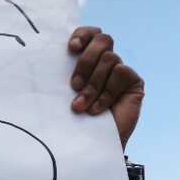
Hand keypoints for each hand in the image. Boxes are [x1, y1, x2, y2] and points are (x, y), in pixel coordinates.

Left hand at [68, 26, 143, 148]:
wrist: (91, 146)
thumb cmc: (72, 120)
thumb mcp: (63, 94)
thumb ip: (62, 73)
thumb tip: (46, 52)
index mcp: (88, 59)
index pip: (91, 33)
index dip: (83, 34)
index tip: (71, 48)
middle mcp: (106, 62)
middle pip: (103, 39)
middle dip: (86, 61)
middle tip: (74, 85)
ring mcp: (121, 71)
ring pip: (110, 58)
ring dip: (93, 85)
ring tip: (81, 106)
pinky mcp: (133, 82)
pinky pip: (121, 73)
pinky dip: (106, 93)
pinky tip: (98, 110)